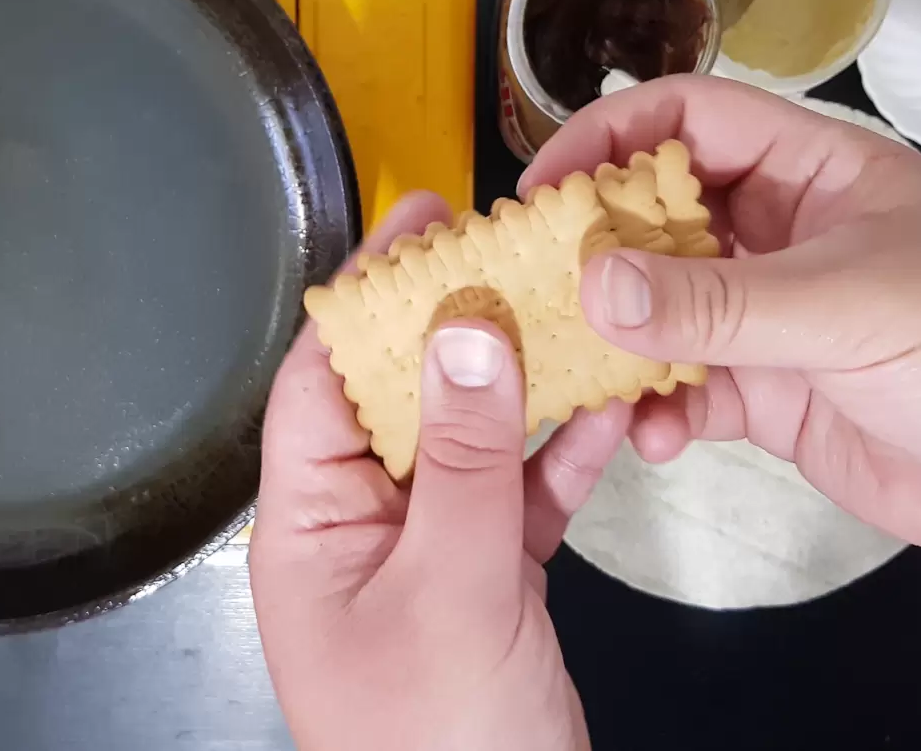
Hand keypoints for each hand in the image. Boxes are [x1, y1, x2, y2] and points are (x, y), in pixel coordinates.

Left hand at [251, 193, 631, 750]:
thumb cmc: (438, 744)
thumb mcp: (452, 587)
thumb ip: (465, 457)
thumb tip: (468, 329)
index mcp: (311, 524)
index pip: (323, 379)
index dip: (369, 294)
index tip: (422, 221)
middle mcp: (359, 527)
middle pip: (401, 396)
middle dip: (455, 322)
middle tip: (509, 245)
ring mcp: (426, 552)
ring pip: (470, 439)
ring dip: (520, 379)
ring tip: (567, 304)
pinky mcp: (487, 578)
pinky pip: (521, 495)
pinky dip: (563, 454)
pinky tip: (609, 404)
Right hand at [520, 75, 920, 619]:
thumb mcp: (851, 306)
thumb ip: (718, 302)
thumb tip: (590, 286)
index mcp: (811, 171)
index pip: (690, 120)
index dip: (609, 138)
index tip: (539, 190)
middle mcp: (779, 234)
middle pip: (656, 216)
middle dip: (591, 250)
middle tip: (526, 289)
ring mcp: (770, 318)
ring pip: (659, 309)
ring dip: (614, 339)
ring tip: (573, 371)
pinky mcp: (768, 395)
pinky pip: (686, 388)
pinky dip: (657, 410)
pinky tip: (652, 435)